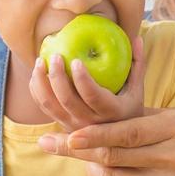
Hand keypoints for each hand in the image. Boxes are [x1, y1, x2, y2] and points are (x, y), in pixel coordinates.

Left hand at [29, 32, 147, 133]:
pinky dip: (36, 89)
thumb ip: (138, 63)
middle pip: (66, 99)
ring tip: (40, 61)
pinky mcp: (61, 124)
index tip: (75, 60)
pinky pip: (43, 106)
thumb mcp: (138, 89)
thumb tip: (137, 37)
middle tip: (55, 55)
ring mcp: (73, 125)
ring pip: (49, 104)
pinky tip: (38, 73)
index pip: (93, 96)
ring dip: (41, 81)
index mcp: (111, 112)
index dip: (82, 78)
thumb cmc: (129, 107)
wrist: (119, 138)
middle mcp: (90, 123)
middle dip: (57, 76)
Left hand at [37, 108, 174, 175]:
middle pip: (113, 156)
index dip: (96, 135)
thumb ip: (149, 118)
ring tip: (81, 161)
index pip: (127, 133)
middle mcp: (169, 157)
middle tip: (50, 144)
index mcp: (174, 129)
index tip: (71, 135)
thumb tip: (109, 111)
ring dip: (90, 171)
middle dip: (76, 151)